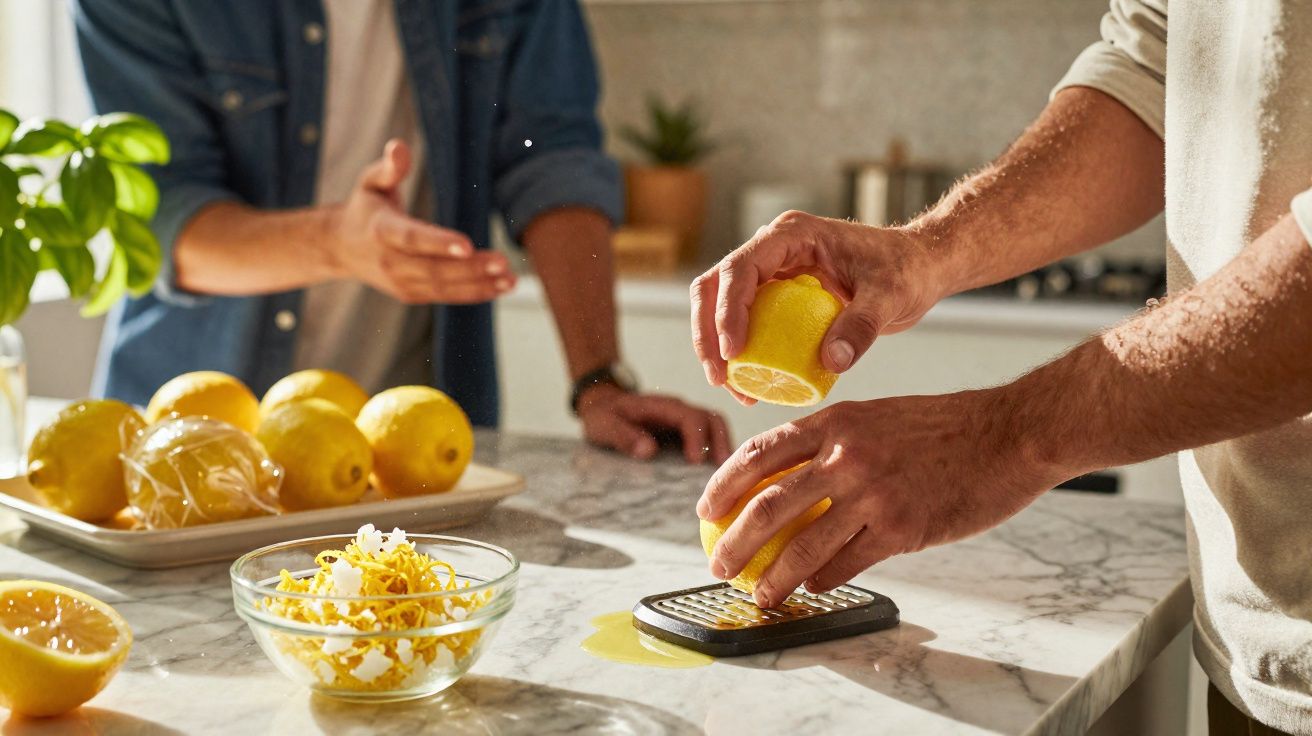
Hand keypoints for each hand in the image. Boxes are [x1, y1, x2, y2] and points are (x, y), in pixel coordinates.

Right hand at [326, 138, 514, 303]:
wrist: (341, 247)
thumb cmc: (365, 207)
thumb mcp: (371, 182)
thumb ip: (389, 167)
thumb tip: (399, 146)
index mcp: (381, 230)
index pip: (412, 238)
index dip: (439, 243)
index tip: (467, 244)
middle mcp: (390, 262)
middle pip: (434, 268)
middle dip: (471, 268)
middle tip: (502, 262)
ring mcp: (400, 282)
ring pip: (443, 287)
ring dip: (479, 285)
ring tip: (509, 279)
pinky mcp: (411, 294)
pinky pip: (445, 296)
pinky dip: (474, 293)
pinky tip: (500, 287)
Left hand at [578, 384, 732, 464]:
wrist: (602, 406)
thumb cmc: (603, 415)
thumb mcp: (604, 424)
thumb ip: (623, 435)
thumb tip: (649, 451)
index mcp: (662, 407)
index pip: (689, 417)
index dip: (697, 438)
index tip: (696, 462)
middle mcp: (678, 411)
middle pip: (711, 420)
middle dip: (720, 443)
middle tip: (724, 472)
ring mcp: (683, 421)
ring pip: (714, 429)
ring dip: (722, 449)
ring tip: (726, 477)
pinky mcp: (684, 434)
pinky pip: (707, 440)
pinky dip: (715, 454)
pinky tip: (716, 477)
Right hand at [690, 211, 949, 403]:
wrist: (918, 266)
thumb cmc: (906, 270)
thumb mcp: (890, 297)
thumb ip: (862, 326)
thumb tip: (831, 362)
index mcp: (792, 235)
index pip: (741, 268)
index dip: (728, 311)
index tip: (734, 353)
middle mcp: (773, 247)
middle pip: (715, 284)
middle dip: (707, 332)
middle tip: (719, 377)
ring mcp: (772, 269)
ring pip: (719, 302)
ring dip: (714, 344)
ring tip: (731, 387)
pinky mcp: (776, 293)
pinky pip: (743, 319)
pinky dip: (737, 350)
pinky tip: (749, 384)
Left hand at [695, 390, 1069, 607]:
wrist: (1008, 434)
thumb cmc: (946, 427)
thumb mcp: (878, 416)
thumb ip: (834, 441)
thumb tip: (790, 475)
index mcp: (836, 421)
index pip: (760, 452)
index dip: (724, 484)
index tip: (706, 507)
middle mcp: (847, 454)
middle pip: (769, 505)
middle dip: (734, 541)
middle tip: (718, 563)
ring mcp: (873, 493)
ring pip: (804, 544)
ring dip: (774, 577)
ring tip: (760, 595)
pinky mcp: (902, 528)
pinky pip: (849, 562)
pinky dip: (825, 580)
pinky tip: (813, 588)